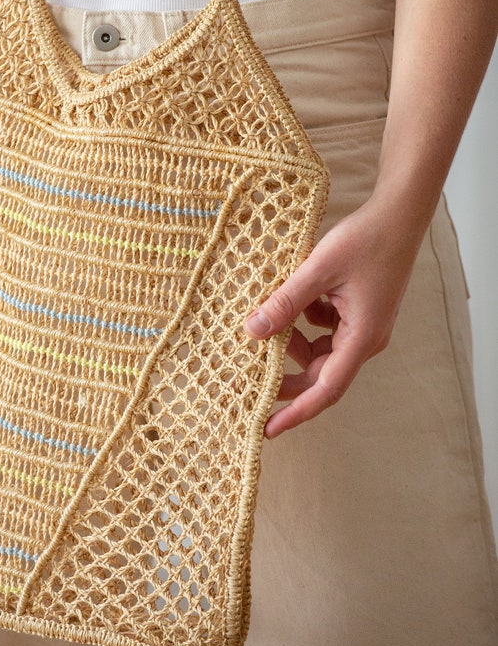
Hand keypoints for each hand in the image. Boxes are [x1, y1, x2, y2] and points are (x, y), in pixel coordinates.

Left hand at [243, 196, 423, 437]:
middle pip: (319, 373)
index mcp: (362, 338)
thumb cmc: (365, 241)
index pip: (326, 390)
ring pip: (319, 350)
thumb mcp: (317, 270)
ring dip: (292, 342)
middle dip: (285, 376)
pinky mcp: (357, 312)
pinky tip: (292, 299)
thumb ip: (285, 302)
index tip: (268, 429)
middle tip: (247, 378)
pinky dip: (303, 320)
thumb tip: (252, 331)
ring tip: (265, 324)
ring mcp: (362, 326)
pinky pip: (324, 329)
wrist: (397, 215)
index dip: (296, 412)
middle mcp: (365, 339)